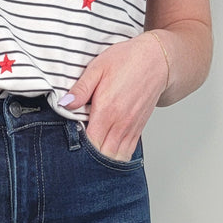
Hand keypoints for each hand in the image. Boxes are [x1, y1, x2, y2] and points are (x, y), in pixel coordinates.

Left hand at [61, 31, 168, 160]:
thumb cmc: (127, 60)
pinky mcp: (137, 131)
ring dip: (102, 162)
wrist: (157, 60)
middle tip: (77, 155)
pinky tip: (105, 153)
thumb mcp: (98, 67)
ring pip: (115, 159)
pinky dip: (115, 159)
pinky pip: (126, 154)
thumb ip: (81, 88)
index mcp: (107, 110)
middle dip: (88, 160)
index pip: (89, 144)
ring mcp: (130, 130)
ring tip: (90, 157)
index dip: (78, 149)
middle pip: (101, 157)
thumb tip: (64, 103)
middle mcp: (120, 124)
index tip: (69, 144)